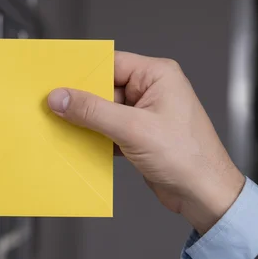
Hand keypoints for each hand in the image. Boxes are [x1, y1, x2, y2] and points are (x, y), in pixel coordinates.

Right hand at [47, 51, 244, 233]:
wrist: (204, 194)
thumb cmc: (187, 157)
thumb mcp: (133, 129)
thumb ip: (93, 112)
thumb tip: (61, 97)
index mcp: (158, 76)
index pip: (111, 64)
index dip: (83, 73)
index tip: (56, 81)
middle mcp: (153, 91)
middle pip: (106, 88)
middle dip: (82, 101)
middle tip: (53, 108)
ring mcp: (147, 115)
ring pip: (106, 112)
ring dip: (87, 122)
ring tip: (63, 128)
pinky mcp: (142, 137)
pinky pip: (111, 131)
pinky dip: (97, 138)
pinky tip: (82, 146)